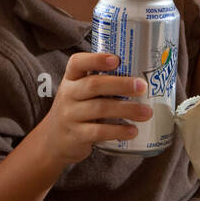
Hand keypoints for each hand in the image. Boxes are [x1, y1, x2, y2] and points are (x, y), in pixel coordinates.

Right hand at [40, 52, 151, 169]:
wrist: (53, 141)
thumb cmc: (76, 110)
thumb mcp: (79, 93)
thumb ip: (100, 83)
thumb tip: (141, 77)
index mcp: (71, 79)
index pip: (77, 62)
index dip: (96, 59)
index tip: (116, 59)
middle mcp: (68, 94)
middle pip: (94, 85)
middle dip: (121, 84)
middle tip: (142, 86)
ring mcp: (70, 116)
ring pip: (100, 108)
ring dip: (126, 109)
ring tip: (146, 112)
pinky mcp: (76, 136)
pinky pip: (99, 132)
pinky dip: (118, 131)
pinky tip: (132, 131)